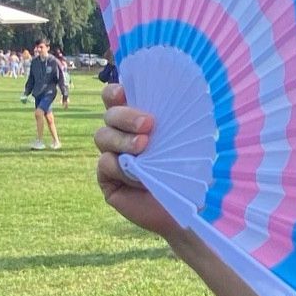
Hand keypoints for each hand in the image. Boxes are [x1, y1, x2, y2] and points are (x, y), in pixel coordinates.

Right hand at [95, 82, 178, 238]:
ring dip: (122, 140)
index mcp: (139, 120)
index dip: (115, 92)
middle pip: (109, 115)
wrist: (191, 207)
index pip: (116, 98)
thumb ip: (176, 116)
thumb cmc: (193, 169)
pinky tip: (140, 177)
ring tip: (144, 147)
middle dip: (125, 116)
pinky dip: (121, 168)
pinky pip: (105, 165)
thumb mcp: (189, 139)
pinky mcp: (108, 180)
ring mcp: (112, 156)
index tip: (125, 92)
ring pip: (102, 136)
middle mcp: (122, 135)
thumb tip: (184, 88)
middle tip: (149, 124)